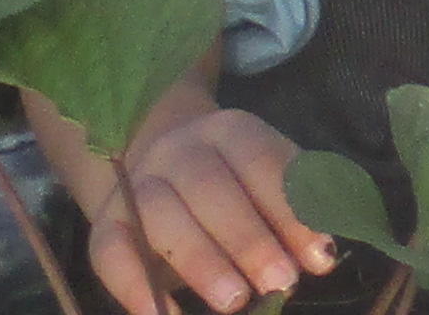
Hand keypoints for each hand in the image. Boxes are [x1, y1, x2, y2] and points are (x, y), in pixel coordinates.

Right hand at [42, 85, 331, 314]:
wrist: (163, 165)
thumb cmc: (235, 185)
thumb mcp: (268, 183)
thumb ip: (294, 210)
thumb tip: (321, 256)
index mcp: (231, 131)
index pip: (263, 162)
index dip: (292, 210)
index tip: (321, 257)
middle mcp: (180, 150)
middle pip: (211, 187)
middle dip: (250, 239)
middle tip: (282, 283)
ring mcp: (139, 183)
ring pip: (162, 215)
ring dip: (201, 261)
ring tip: (236, 303)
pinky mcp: (106, 222)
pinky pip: (112, 252)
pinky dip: (136, 287)